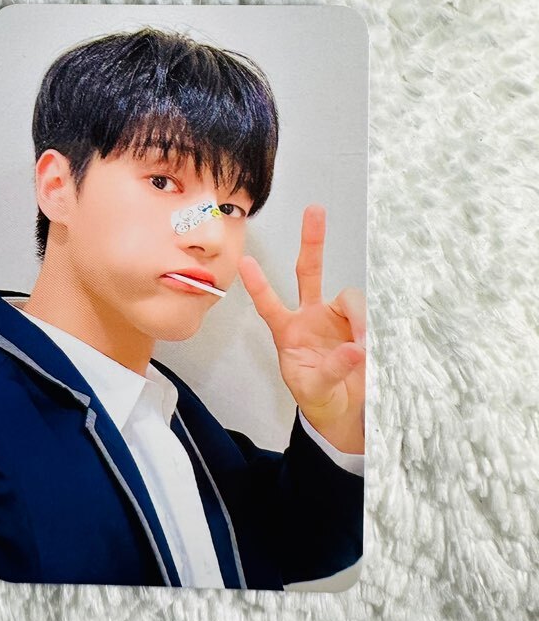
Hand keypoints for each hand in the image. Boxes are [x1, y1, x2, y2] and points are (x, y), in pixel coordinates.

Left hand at [238, 205, 365, 452]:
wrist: (343, 410)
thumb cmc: (319, 396)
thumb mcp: (315, 389)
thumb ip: (331, 370)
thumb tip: (355, 349)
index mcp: (288, 331)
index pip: (269, 304)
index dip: (258, 285)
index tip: (245, 262)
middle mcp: (311, 316)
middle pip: (310, 272)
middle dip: (313, 241)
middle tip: (315, 211)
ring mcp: (337, 318)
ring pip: (350, 299)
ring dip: (359, 318)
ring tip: (364, 346)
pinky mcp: (361, 326)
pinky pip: (372, 319)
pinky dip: (374, 331)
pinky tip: (373, 349)